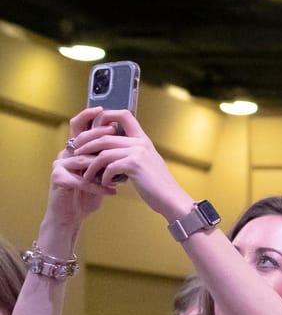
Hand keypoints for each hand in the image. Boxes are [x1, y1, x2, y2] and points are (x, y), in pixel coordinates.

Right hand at [44, 109, 113, 232]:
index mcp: (76, 151)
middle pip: (79, 138)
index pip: (79, 128)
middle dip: (97, 135)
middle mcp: (65, 155)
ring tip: (118, 171)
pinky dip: (97, 186)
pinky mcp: (58, 179)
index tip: (103, 111)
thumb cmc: (87, 195)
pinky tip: (110, 190)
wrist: (72, 216)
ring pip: (82, 158)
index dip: (88, 117)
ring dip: (102, 166)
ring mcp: (60, 166)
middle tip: (112, 134)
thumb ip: (107, 159)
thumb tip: (127, 144)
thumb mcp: (101, 174)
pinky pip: (80, 179)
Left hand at [69, 113, 191, 217]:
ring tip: (87, 174)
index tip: (93, 127)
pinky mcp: (134, 164)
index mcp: (143, 139)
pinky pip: (109, 166)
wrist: (171, 199)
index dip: (106, 116)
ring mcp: (138, 152)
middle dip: (86, 144)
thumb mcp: (147, 163)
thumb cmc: (158, 185)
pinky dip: (103, 176)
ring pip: (103, 151)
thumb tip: (111, 150)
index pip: (124, 115)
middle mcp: (140, 142)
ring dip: (91, 164)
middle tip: (77, 152)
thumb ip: (132, 153)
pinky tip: (104, 183)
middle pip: (104, 135)